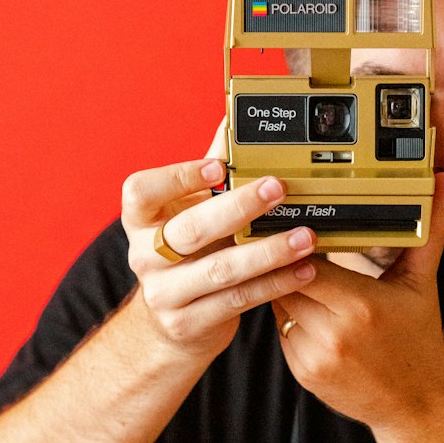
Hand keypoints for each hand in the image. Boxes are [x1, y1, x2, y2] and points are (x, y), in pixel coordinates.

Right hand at [121, 146, 317, 362]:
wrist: (170, 324)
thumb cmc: (187, 255)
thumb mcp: (189, 212)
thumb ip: (211, 171)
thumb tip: (235, 118)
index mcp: (140, 220)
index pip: (142, 192)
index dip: (178, 177)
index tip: (219, 166)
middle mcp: (144, 256)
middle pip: (190, 230)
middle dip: (238, 207)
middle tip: (278, 188)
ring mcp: (163, 294)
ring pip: (220, 270)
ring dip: (268, 252)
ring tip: (304, 237)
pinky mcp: (187, 324)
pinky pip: (237, 301)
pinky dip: (274, 284)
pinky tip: (302, 270)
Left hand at [271, 173, 443, 430]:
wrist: (417, 404)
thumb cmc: (419, 338)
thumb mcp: (422, 283)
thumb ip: (428, 230)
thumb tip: (442, 183)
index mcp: (361, 305)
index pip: (307, 263)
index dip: (297, 244)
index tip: (297, 227)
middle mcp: (334, 333)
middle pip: (286, 282)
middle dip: (286, 264)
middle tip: (286, 242)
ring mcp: (315, 356)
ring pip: (279, 307)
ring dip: (284, 290)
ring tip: (295, 274)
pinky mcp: (304, 374)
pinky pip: (281, 333)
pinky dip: (290, 319)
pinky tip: (308, 311)